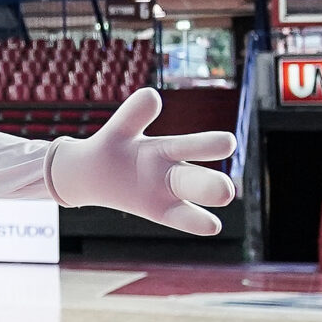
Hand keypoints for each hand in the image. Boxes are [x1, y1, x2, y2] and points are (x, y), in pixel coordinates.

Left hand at [47, 87, 237, 235]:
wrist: (92, 175)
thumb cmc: (112, 149)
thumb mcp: (119, 130)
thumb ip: (133, 115)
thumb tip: (152, 96)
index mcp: (166, 148)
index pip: (187, 146)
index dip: (206, 145)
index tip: (228, 143)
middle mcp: (172, 170)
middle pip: (193, 175)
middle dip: (210, 179)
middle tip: (228, 185)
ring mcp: (164, 193)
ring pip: (188, 193)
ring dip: (206, 193)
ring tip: (226, 194)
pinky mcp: (157, 211)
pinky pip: (178, 217)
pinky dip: (194, 221)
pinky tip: (213, 226)